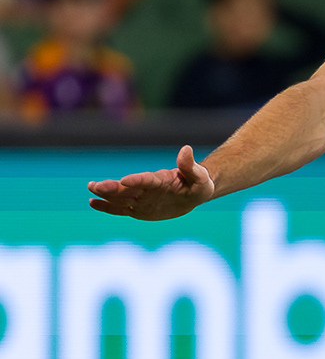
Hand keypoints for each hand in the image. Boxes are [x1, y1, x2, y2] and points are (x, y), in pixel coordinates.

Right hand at [87, 145, 214, 219]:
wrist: (194, 193)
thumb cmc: (199, 183)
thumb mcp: (199, 176)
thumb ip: (190, 165)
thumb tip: (187, 149)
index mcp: (160, 180)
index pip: (146, 180)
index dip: (137, 180)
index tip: (124, 181)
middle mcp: (147, 188)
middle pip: (127, 189)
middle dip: (112, 188)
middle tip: (94, 186)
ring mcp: (141, 199)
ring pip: (120, 198)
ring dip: (105, 194)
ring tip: (91, 188)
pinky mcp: (139, 209)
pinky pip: (121, 209)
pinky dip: (107, 207)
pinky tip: (92, 203)